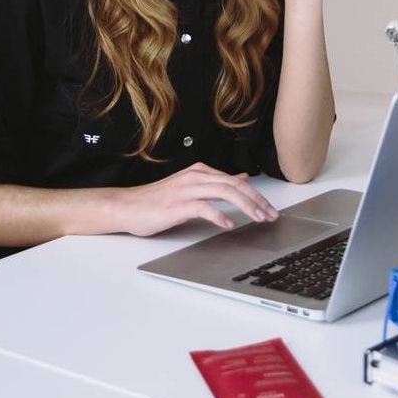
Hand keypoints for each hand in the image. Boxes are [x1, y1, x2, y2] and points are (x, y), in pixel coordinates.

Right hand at [115, 162, 278, 235]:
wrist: (127, 206)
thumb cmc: (157, 200)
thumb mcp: (191, 187)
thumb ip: (216, 183)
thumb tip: (241, 178)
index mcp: (200, 172)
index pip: (235, 181)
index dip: (256, 195)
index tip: (269, 209)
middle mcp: (196, 177)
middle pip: (234, 185)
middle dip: (257, 200)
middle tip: (270, 215)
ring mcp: (186, 190)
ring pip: (224, 192)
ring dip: (245, 206)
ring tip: (258, 218)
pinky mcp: (177, 205)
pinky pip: (203, 208)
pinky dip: (219, 216)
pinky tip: (229, 225)